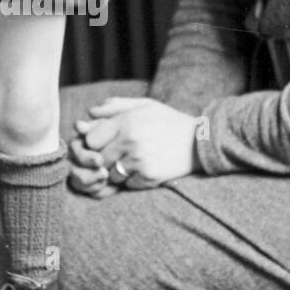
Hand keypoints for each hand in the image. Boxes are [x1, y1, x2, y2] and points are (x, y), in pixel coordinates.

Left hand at [70, 97, 198, 188]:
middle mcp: (130, 140)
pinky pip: (127, 184)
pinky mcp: (149, 175)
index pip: (90, 139)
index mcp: (126, 121)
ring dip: (118, 171)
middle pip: (99, 159)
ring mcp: (139, 159)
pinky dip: (133, 180)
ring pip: (111, 174)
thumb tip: (89, 112)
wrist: (200, 141)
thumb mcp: (144, 105)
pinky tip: (145, 169)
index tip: (104, 143)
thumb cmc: (169, 121)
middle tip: (120, 155)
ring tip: (134, 162)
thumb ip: (115, 106)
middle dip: (106, 158)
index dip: (95, 143)